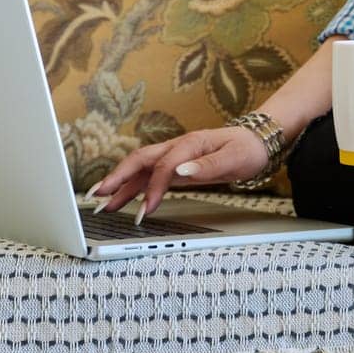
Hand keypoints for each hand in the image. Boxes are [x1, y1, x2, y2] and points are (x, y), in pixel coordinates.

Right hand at [85, 126, 268, 218]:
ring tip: (100, 203)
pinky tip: (121, 201)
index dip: (152, 188)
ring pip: (140, 169)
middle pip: (140, 160)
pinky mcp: (175, 166)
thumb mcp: (233, 159)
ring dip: (119, 184)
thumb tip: (182, 170)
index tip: (145, 210)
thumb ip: (208, 165)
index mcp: (190, 144)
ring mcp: (174, 156)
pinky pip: (148, 176)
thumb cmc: (245, 150)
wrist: (255, 142)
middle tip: (98, 196)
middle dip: (117, 177)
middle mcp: (177, 148)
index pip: (164, 166)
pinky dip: (133, 188)